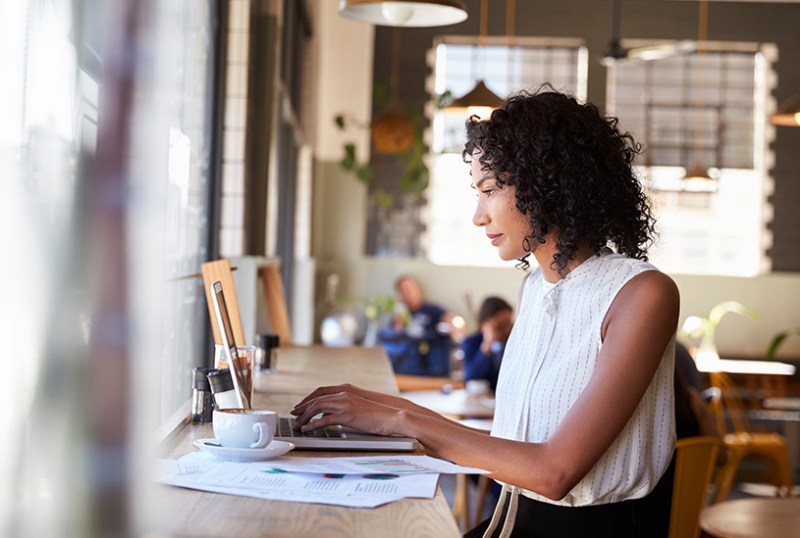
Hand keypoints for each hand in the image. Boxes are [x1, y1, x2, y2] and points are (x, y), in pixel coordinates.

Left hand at [290, 384, 406, 436]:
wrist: (392, 416)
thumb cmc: (377, 414)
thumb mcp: (357, 407)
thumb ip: (343, 408)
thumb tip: (329, 416)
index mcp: (346, 391)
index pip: (320, 392)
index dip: (308, 399)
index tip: (300, 406)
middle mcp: (343, 395)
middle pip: (315, 399)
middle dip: (302, 407)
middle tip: (293, 415)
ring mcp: (344, 404)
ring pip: (317, 408)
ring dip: (304, 416)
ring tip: (297, 425)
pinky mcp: (347, 415)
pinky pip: (324, 420)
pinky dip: (312, 425)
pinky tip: (307, 430)